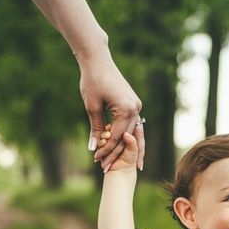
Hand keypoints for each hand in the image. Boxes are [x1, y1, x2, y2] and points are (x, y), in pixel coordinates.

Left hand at [79, 53, 142, 170]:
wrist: (98, 61)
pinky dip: (127, 136)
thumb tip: (94, 148)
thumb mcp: (92, 107)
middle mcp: (136, 108)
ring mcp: (137, 106)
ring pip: (132, 133)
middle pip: (127, 137)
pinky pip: (131, 125)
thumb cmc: (92, 81)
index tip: (97, 161)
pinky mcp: (134, 103)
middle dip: (116, 153)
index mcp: (127, 109)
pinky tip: (122, 148)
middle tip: (106, 168)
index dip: (106, 150)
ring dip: (125, 148)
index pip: (117, 136)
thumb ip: (96, 129)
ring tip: (121, 164)